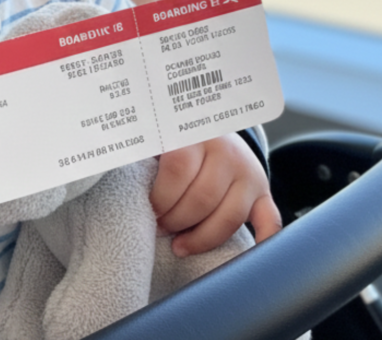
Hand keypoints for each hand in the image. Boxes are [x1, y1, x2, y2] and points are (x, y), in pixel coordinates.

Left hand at [150, 134, 281, 255]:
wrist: (214, 125)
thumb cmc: (177, 138)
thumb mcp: (160, 134)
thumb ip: (145, 151)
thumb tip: (112, 165)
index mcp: (196, 134)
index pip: (179, 170)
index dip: (161, 197)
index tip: (148, 211)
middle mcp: (226, 152)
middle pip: (202, 198)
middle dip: (176, 221)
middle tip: (160, 228)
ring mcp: (249, 174)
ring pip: (229, 217)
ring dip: (201, 239)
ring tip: (179, 245)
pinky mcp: (263, 193)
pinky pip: (269, 222)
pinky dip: (262, 242)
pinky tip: (247, 256)